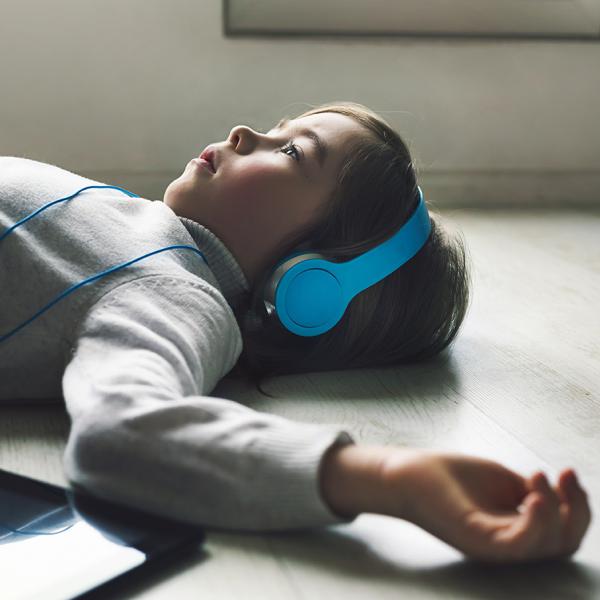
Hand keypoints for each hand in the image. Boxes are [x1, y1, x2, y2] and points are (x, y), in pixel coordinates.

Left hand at [379, 450, 591, 562]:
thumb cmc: (448, 476)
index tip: (567, 471)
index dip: (577, 505)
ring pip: (548, 547)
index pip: (563, 532)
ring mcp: (493, 546)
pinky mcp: (477, 541)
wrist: (407, 473)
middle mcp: (508, 544)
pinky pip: (519, 545)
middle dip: (578, 509)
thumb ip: (529, 490)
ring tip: (538, 478)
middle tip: (565, 474)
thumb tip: (556, 491)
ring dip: (556, 511)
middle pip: (564, 544)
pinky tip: (533, 495)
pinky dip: (536, 523)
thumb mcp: (501, 480)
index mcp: (515, 530)